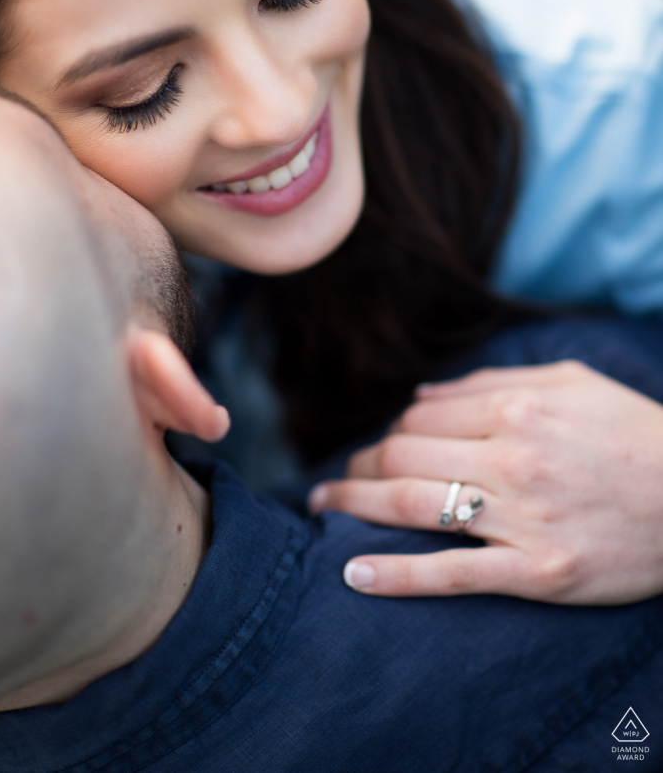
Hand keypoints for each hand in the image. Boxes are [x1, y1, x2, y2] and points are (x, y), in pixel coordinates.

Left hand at [308, 361, 662, 602]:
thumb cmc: (634, 433)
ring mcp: (526, 518)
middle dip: (360, 465)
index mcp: (519, 407)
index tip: (381, 449)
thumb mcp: (570, 383)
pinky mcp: (539, 573)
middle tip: (340, 478)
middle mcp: (514, 458)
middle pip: (403, 456)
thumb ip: (490, 382)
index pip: (421, 417)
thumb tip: (419, 396)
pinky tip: (352, 573)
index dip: (389, 432)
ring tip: (324, 506)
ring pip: (414, 507)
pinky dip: (397, 576)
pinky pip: (453, 575)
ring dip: (355, 505)